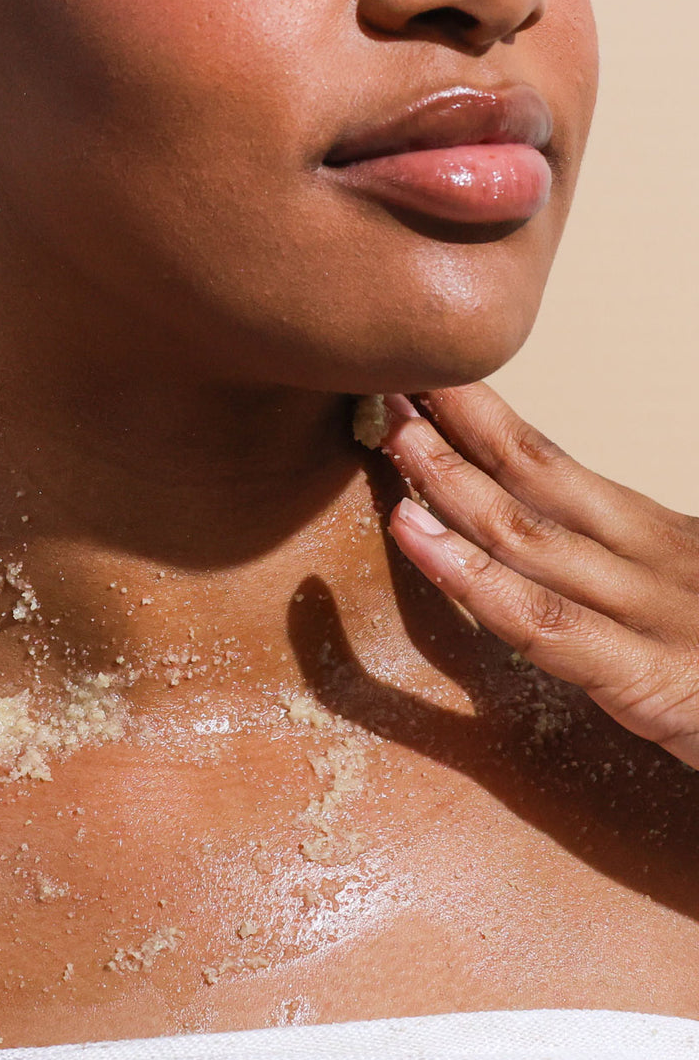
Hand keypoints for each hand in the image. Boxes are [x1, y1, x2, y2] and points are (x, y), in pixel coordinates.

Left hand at [381, 383, 698, 771]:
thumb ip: (631, 584)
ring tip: (391, 436)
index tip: (432, 386)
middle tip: (390, 379)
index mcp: (664, 544)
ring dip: (450, 481)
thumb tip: (567, 551)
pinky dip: (472, 577)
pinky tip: (418, 538)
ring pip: (531, 534)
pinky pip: (546, 623)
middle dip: (458, 425)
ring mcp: (656, 615)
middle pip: (540, 476)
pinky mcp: (653, 680)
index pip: (558, 468)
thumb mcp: (692, 610)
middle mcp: (657, 562)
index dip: (490, 424)